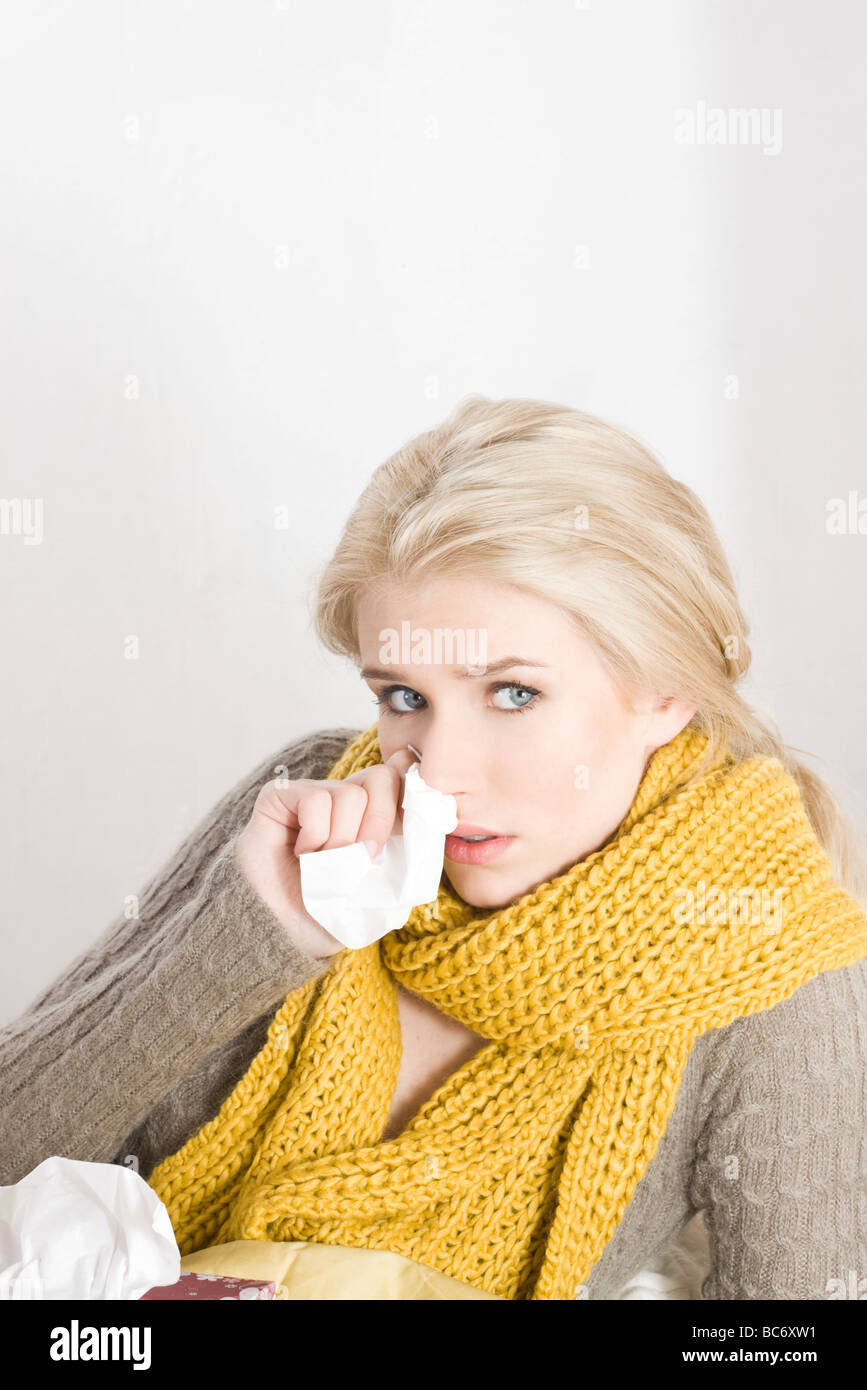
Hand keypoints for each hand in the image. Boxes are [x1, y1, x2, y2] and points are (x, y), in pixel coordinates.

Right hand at [233, 746, 418, 958]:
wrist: (281, 936)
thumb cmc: (326, 916)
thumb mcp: (378, 892)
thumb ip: (404, 862)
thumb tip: (426, 826)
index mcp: (369, 816)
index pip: (400, 779)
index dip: (410, 794)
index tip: (410, 823)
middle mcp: (342, 799)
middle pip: (382, 778)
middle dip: (380, 822)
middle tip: (364, 856)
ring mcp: (310, 793)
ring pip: (350, 794)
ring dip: (342, 839)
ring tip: (324, 863)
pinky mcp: (280, 795)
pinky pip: (317, 799)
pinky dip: (316, 835)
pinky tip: (302, 853)